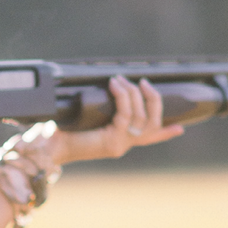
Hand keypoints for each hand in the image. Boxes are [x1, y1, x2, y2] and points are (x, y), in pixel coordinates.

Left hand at [50, 75, 184, 165]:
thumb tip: (110, 86)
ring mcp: (119, 145)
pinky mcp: (112, 142)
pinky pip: (126, 115)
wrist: (47, 147)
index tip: (180, 129)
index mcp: (118, 142)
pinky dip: (122, 97)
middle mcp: (122, 145)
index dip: (166, 134)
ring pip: (141, 117)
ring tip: (120, 79)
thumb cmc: (60, 130)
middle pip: (153, 124)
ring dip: (133, 94)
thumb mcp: (86, 117)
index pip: (148, 139)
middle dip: (153, 100)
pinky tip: (114, 85)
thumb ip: (102, 109)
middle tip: (144, 82)